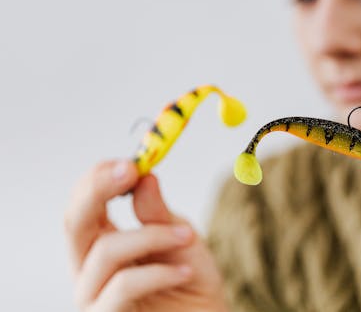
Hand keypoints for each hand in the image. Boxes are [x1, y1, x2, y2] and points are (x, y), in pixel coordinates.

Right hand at [64, 160, 227, 311]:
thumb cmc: (191, 280)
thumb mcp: (179, 237)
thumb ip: (158, 212)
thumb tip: (144, 176)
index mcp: (103, 241)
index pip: (84, 204)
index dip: (98, 178)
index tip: (129, 162)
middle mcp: (90, 267)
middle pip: (74, 222)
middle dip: (98, 190)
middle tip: (130, 169)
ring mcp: (94, 295)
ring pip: (105, 252)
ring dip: (151, 236)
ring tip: (187, 236)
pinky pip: (123, 286)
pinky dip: (159, 273)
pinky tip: (186, 271)